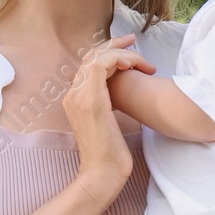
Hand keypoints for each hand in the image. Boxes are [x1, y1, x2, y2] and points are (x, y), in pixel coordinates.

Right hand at [63, 33, 152, 197]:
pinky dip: (119, 59)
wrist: (102, 173)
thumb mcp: (107, 123)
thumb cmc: (110, 154)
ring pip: (96, 57)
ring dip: (122, 54)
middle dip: (114, 44)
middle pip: (90, 56)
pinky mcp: (90, 100)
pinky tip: (133, 67)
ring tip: (142, 62)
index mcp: (75, 98)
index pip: (88, 65)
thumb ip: (108, 104)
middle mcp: (72, 93)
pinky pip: (102, 65)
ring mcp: (78, 95)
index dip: (108, 52)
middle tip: (133, 41)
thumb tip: (120, 93)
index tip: (129, 51)